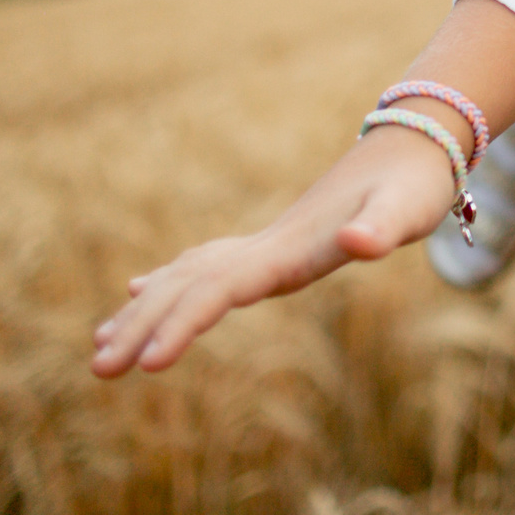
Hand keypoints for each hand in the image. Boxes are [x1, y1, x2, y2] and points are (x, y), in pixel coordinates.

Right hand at [90, 125, 457, 375]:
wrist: (416, 143)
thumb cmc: (414, 185)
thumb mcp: (406, 211)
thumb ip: (381, 228)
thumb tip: (357, 243)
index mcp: (289, 250)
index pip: (220, 291)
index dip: (183, 324)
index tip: (148, 365)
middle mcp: (267, 247)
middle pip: (190, 288)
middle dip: (144, 326)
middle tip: (98, 371)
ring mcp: (267, 242)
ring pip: (188, 277)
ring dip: (146, 309)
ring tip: (101, 345)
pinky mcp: (277, 242)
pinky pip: (207, 267)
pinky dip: (171, 283)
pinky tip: (144, 289)